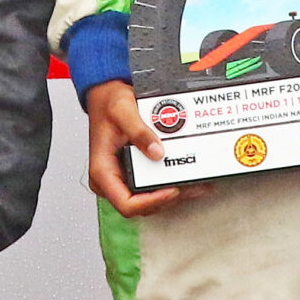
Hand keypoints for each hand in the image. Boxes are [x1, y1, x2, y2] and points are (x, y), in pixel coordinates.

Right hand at [85, 81, 196, 216]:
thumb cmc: (108, 104)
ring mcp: (123, 178)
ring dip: (174, 194)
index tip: (171, 190)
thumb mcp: (122, 111)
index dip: (151, 202)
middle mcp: (112, 180)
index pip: (126, 203)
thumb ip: (139, 131)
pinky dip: (170, 183)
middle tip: (193, 187)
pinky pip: (153, 186)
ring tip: (196, 184)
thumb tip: (156, 151)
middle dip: (169, 198)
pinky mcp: (134, 172)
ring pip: (150, 199)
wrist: (107, 94)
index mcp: (103, 171)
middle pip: (143, 205)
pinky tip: (187, 177)